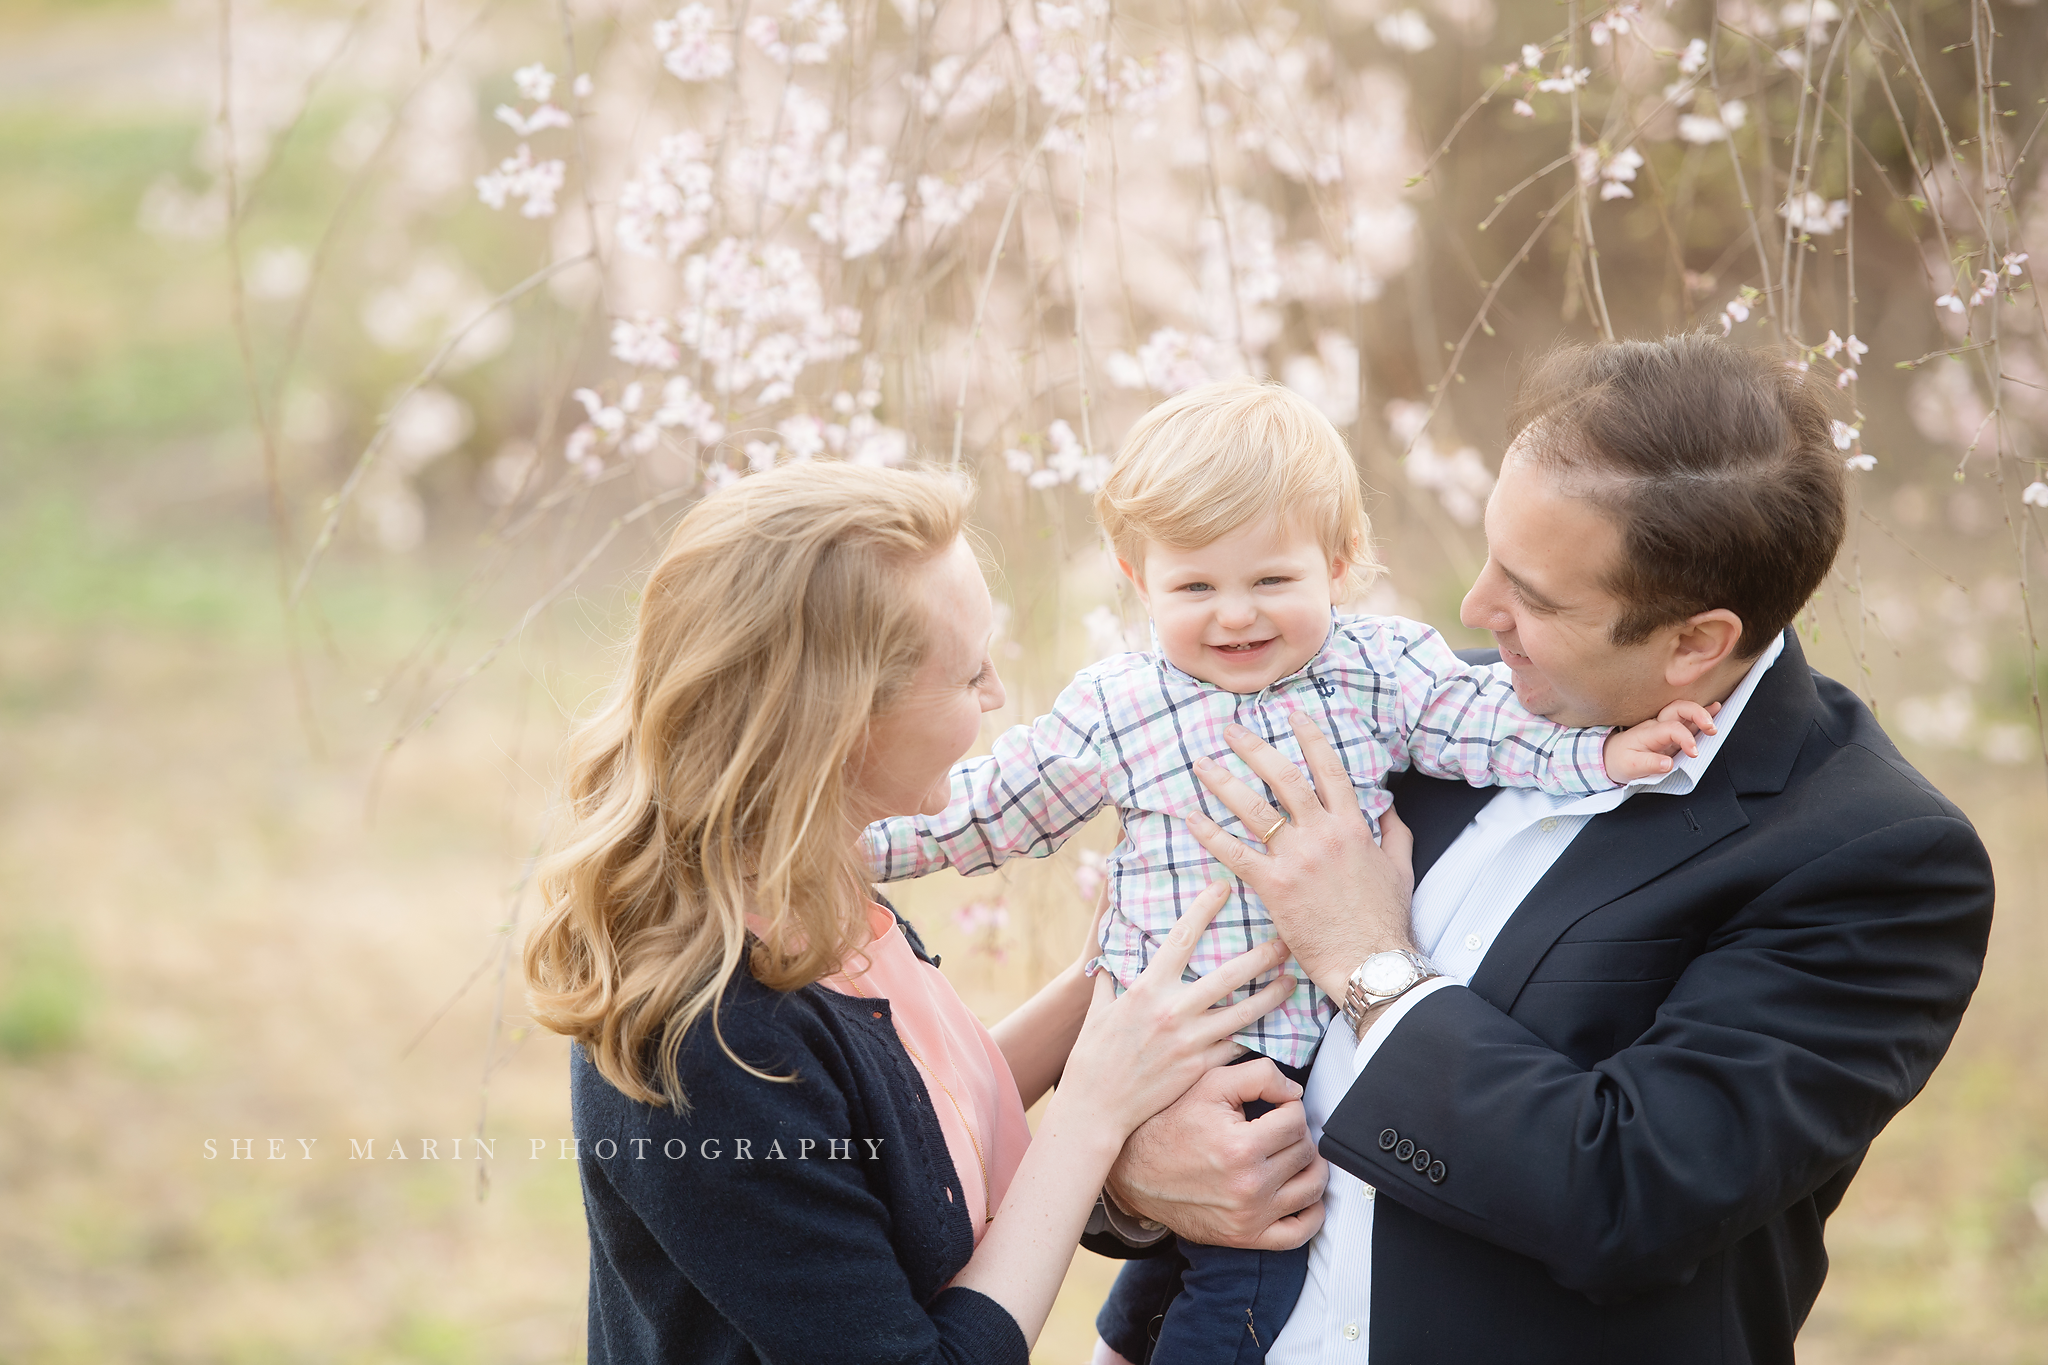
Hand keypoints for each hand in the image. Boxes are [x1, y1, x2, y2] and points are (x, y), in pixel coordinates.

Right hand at [1057, 882, 1295, 1139]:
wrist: (1097, 1106)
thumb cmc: (1093, 1055)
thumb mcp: (1097, 1009)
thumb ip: (1108, 979)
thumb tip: (1108, 956)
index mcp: (1147, 988)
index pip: (1181, 938)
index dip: (1204, 909)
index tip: (1222, 889)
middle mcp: (1173, 1011)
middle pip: (1229, 975)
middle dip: (1261, 955)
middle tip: (1283, 940)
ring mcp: (1191, 1041)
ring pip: (1244, 1013)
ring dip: (1272, 996)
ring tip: (1291, 981)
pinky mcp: (1200, 1067)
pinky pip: (1236, 1046)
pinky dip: (1253, 1034)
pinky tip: (1271, 1025)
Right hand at [1106, 1058, 1327, 1249]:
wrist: (1135, 1171)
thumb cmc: (1170, 1125)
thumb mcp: (1208, 1084)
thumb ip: (1259, 1075)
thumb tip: (1295, 1092)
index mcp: (1240, 1147)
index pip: (1296, 1121)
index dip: (1288, 1107)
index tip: (1274, 1108)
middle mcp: (1248, 1186)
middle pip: (1305, 1152)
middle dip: (1296, 1134)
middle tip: (1277, 1128)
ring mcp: (1249, 1217)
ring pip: (1311, 1188)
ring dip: (1308, 1166)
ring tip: (1290, 1154)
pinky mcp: (1246, 1237)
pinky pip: (1300, 1233)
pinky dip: (1311, 1214)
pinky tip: (1300, 1192)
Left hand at [1184, 710, 1417, 1000]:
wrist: (1371, 961)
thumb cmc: (1385, 919)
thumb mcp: (1400, 867)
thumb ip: (1394, 832)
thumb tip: (1390, 807)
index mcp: (1353, 826)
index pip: (1329, 769)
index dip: (1310, 737)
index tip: (1292, 715)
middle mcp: (1323, 834)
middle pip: (1284, 778)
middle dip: (1254, 748)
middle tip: (1230, 730)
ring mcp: (1297, 859)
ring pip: (1254, 809)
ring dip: (1224, 782)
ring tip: (1202, 764)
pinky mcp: (1274, 886)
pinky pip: (1235, 853)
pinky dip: (1211, 834)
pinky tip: (1192, 818)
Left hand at [1602, 700, 1721, 782]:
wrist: (1608, 756)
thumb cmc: (1619, 760)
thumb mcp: (1630, 766)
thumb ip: (1650, 764)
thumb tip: (1669, 764)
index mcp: (1648, 733)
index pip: (1671, 729)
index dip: (1686, 739)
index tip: (1695, 753)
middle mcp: (1657, 725)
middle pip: (1678, 709)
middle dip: (1698, 714)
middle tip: (1712, 728)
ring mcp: (1665, 727)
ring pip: (1684, 711)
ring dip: (1702, 711)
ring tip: (1719, 712)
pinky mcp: (1671, 733)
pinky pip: (1687, 720)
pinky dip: (1702, 714)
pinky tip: (1715, 709)